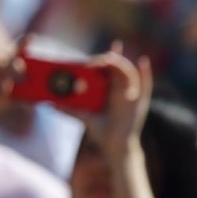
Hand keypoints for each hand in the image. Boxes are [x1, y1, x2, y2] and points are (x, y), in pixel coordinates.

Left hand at [72, 43, 151, 161]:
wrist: (114, 145)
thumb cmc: (100, 130)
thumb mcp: (84, 117)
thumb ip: (69, 110)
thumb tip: (50, 105)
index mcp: (108, 89)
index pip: (106, 69)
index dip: (103, 58)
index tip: (94, 52)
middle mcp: (120, 88)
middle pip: (116, 67)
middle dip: (108, 59)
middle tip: (97, 59)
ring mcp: (131, 92)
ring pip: (128, 72)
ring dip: (120, 63)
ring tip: (111, 58)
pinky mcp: (140, 99)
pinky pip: (145, 83)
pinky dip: (145, 72)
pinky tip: (142, 61)